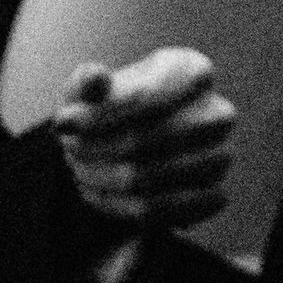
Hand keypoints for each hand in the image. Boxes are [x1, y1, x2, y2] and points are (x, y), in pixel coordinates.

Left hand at [56, 47, 235, 235]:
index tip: (62, 122)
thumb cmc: (106, 105)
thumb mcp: (89, 86)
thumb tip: (93, 79)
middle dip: (99, 147)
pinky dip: (121, 207)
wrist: (128, 139)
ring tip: (78, 170)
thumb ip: (89, 80)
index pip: (153, 95)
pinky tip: (96, 194)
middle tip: (67, 149)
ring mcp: (220, 157)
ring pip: (154, 178)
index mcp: (192, 70)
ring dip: (104, 178)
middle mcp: (217, 113)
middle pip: (154, 139)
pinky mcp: (212, 195)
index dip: (104, 113)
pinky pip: (165, 212)